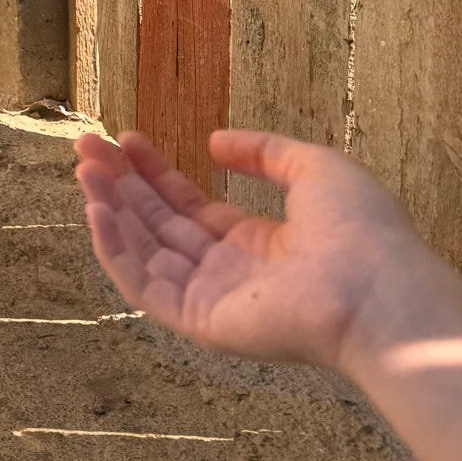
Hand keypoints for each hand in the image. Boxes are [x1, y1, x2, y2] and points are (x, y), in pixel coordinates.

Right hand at [73, 128, 430, 374]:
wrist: (377, 288)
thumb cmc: (362, 231)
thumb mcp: (314, 169)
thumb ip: (263, 152)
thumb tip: (213, 142)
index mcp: (255, 242)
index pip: (188, 206)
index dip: (154, 172)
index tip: (126, 139)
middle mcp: (227, 271)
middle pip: (158, 224)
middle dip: (120, 184)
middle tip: (86, 147)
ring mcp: (210, 298)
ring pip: (144, 251)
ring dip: (110, 210)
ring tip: (84, 170)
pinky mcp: (199, 321)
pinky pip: (144, 287)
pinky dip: (115, 251)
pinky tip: (97, 211)